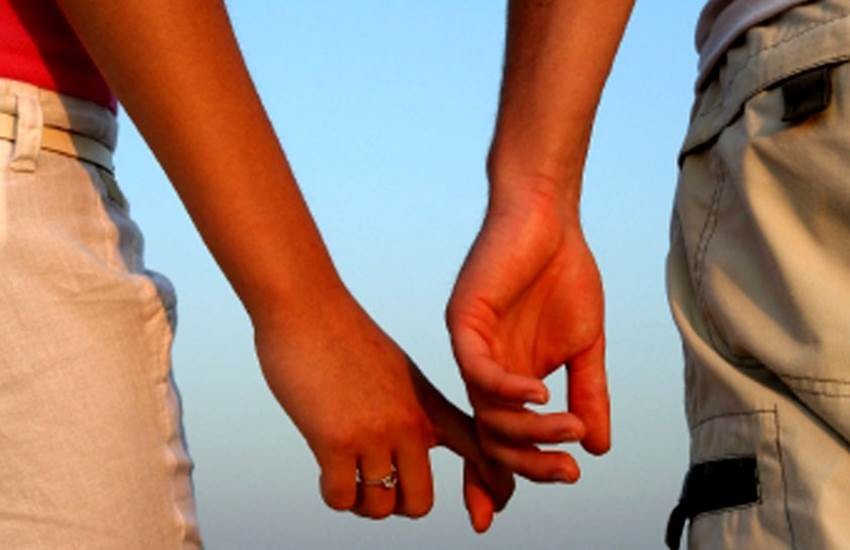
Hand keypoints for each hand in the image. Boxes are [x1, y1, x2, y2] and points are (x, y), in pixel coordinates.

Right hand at [252, 290, 513, 530]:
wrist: (307, 307)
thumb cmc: (343, 337)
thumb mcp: (396, 372)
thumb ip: (410, 408)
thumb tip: (407, 449)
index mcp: (428, 404)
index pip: (479, 451)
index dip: (492, 486)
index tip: (489, 514)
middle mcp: (409, 422)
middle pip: (420, 502)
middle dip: (397, 503)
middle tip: (375, 486)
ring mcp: (376, 432)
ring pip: (380, 507)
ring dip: (361, 501)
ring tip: (347, 476)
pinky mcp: (337, 440)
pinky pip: (343, 499)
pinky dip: (335, 495)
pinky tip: (327, 471)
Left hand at [446, 183, 609, 481]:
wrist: (551, 219)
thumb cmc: (564, 276)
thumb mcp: (585, 345)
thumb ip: (589, 394)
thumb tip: (599, 447)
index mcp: (509, 380)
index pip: (498, 441)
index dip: (502, 478)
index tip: (532, 497)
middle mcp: (484, 371)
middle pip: (491, 438)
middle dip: (527, 465)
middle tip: (565, 473)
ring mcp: (471, 347)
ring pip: (486, 410)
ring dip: (529, 429)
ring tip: (568, 428)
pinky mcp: (465, 319)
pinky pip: (478, 369)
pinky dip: (509, 388)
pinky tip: (541, 392)